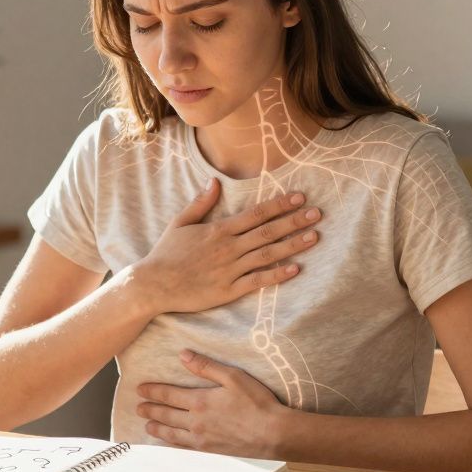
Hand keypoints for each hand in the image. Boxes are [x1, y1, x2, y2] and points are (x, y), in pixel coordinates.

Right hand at [134, 177, 321, 314]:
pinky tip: (295, 269)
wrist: (154, 284)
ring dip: (293, 245)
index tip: (300, 197)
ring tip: (314, 236)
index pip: (257, 213)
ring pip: (268, 254)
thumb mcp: (180, 222)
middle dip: (294, 221)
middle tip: (317, 213)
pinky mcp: (229, 290)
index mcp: (219, 229)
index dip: (280, 204)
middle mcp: (229, 247)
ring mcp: (230, 269)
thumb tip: (215, 181)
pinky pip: (257, 281)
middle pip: (268, 231)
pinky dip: (277, 275)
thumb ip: (201, 203)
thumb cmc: (166, 253)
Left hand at [136, 349, 293, 458]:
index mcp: (200, 401)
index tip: (140, 389)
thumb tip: (183, 355)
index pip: (168, 395)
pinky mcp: (211, 450)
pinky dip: (172, 444)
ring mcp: (202, 438)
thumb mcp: (233, 377)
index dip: (153, 391)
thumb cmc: (256, 402)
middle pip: (166, 414)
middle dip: (150, 410)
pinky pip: (185, 447)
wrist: (273, 433)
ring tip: (147, 425)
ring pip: (172, 433)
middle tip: (138, 407)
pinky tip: (168, 443)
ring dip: (157, 428)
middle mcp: (196, 421)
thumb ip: (206, 366)